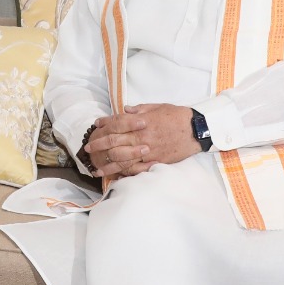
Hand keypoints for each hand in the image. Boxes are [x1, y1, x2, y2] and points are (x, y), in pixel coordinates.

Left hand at [84, 103, 198, 178]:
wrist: (196, 129)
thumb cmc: (177, 116)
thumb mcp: (157, 107)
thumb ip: (139, 109)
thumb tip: (123, 110)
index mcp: (141, 122)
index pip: (117, 123)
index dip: (104, 124)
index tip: (95, 126)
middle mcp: (141, 137)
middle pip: (114, 142)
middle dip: (99, 145)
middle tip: (87, 149)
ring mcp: (148, 151)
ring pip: (123, 159)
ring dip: (108, 165)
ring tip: (96, 170)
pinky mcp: (155, 161)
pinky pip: (137, 169)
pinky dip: (125, 173)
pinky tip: (116, 177)